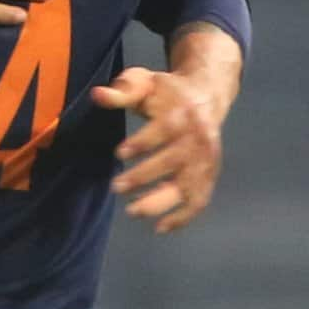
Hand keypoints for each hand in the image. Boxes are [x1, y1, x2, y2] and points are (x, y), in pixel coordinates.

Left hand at [91, 66, 227, 233]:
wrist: (205, 96)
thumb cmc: (165, 92)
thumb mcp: (143, 82)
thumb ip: (122, 90)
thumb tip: (98, 95)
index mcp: (181, 113)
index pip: (164, 130)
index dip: (143, 143)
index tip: (119, 153)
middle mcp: (198, 138)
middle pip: (174, 161)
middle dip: (144, 176)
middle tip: (116, 187)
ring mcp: (206, 159)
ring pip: (188, 186)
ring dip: (162, 202)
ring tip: (132, 211)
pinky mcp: (210, 174)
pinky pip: (200, 200)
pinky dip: (184, 217)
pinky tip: (161, 227)